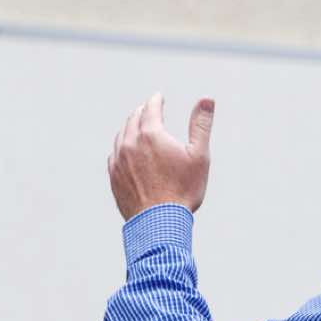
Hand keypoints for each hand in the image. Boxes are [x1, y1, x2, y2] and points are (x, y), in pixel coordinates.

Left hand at [108, 92, 214, 218]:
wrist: (160, 224)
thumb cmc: (183, 190)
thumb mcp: (199, 156)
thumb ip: (201, 125)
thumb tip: (206, 99)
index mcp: (151, 134)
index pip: (151, 107)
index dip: (156, 100)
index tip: (159, 97)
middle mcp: (130, 143)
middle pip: (133, 119)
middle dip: (143, 112)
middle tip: (149, 110)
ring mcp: (118, 160)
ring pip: (121, 135)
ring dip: (130, 128)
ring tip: (138, 127)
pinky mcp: (114, 177)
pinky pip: (114, 154)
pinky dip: (122, 147)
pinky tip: (127, 151)